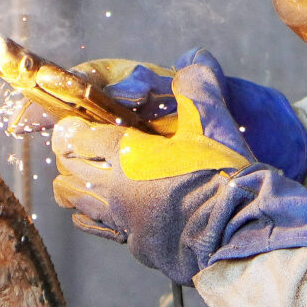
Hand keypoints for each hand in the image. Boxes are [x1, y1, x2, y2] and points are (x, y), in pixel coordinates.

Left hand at [50, 50, 306, 281]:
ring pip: (78, 204)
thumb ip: (198, 87)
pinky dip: (92, 217)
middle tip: (73, 147)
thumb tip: (192, 59)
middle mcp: (116, 191)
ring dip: (74, 188)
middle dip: (67, 157)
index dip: (71, 129)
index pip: (78, 138)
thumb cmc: (224, 176)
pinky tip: (94, 213)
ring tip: (74, 178)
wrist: (239, 232)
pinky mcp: (137, 247)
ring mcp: (124, 222)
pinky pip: (101, 229)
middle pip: (70, 171)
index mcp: (127, 156)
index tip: (72, 123)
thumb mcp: (212, 123)